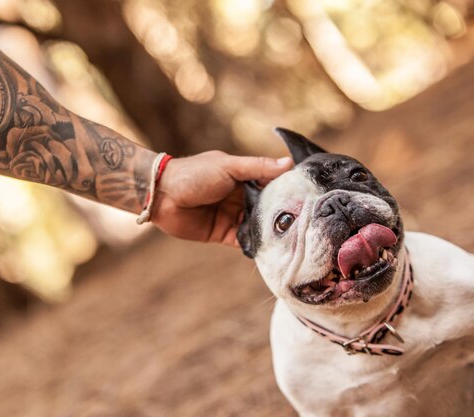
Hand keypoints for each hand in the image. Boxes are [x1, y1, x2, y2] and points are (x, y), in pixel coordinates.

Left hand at [151, 151, 292, 245]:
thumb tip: (289, 163)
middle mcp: (240, 197)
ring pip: (258, 226)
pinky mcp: (223, 234)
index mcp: (243, 177)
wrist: (163, 195)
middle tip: (306, 224)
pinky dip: (256, 245)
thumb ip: (258, 167)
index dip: (288, 191)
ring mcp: (232, 216)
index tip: (309, 198)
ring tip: (292, 240)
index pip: (272, 184)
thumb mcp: (229, 166)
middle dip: (282, 215)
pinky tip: (270, 250)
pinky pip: (244, 241)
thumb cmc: (194, 174)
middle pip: (267, 208)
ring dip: (270, 232)